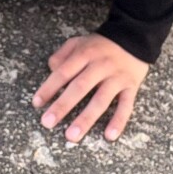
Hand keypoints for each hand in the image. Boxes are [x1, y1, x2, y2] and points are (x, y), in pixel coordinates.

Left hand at [32, 33, 148, 143]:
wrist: (135, 37)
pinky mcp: (131, 86)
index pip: (64, 72)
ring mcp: (117, 77)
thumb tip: (51, 69)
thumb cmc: (101, 45)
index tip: (37, 104)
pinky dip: (119, 121)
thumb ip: (63, 54)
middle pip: (80, 87)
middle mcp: (101, 65)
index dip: (49, 87)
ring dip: (86, 119)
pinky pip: (126, 105)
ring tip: (72, 135)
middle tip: (48, 123)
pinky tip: (109, 136)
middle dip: (62, 106)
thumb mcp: (79, 42)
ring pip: (101, 100)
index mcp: (85, 54)